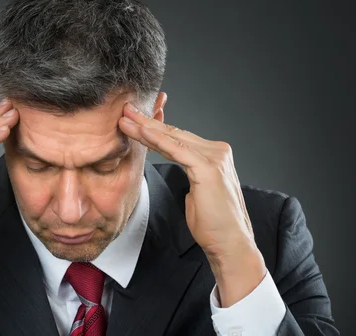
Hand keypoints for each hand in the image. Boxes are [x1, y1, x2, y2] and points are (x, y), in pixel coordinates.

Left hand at [119, 102, 265, 306]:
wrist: (229, 244)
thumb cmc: (213, 223)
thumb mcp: (196, 191)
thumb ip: (188, 171)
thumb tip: (175, 161)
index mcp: (214, 155)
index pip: (178, 138)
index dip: (154, 129)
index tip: (134, 122)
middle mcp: (217, 151)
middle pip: (174, 134)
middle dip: (147, 122)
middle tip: (126, 111)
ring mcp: (214, 158)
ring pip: (172, 138)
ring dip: (146, 128)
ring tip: (126, 120)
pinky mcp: (208, 168)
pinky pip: (176, 150)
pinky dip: (158, 140)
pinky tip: (142, 132)